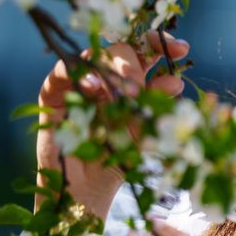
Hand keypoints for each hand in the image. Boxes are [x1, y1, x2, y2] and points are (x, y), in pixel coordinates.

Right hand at [36, 31, 188, 216]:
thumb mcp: (145, 132)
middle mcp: (106, 78)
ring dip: (113, 68)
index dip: (161, 44)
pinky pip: (62, 70)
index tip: (181, 49)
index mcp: (131, 83)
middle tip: (140, 91)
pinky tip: (94, 87)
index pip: (146, 51)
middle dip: (136, 65)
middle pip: (121, 49)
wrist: (86, 191)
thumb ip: (157, 106)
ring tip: (127, 92)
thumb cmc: (117, 161)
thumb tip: (175, 81)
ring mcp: (79, 83)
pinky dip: (79, 72)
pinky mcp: (53, 94)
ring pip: (95, 54)